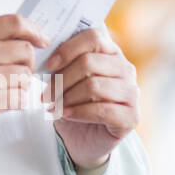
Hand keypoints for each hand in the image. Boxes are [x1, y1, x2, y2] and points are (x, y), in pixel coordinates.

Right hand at [0, 14, 49, 150]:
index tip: (42, 40)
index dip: (34, 31)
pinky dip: (16, 100)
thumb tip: (30, 38)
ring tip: (3, 87)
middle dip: (27, 63)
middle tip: (16, 71)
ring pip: (26, 76)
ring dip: (21, 84)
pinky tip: (0, 100)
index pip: (14, 23)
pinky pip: (20, 98)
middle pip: (26, 51)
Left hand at [41, 24, 138, 168]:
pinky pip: (102, 110)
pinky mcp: (132, 116)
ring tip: (52, 105)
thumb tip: (42, 53)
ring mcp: (132, 93)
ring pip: (94, 86)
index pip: (93, 37)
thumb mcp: (65, 79)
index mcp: (111, 52)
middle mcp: (126, 69)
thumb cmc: (73, 102)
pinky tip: (64, 114)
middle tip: (44, 93)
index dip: (68, 49)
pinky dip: (78, 112)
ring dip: (67, 97)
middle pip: (90, 62)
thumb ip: (60, 63)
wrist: (84, 137)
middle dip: (61, 79)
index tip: (48, 65)